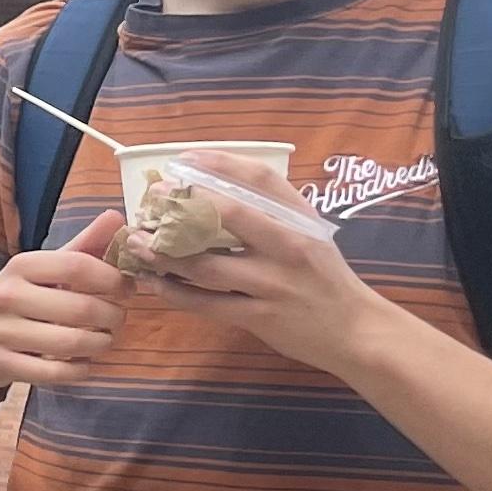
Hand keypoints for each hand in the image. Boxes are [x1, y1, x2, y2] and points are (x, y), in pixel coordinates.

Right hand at [0, 211, 130, 388]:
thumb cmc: (15, 301)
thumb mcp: (41, 271)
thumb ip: (82, 246)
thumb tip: (116, 216)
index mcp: (20, 266)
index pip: (78, 266)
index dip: (113, 278)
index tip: (127, 288)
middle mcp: (8, 296)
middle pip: (82, 308)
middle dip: (113, 316)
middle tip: (118, 319)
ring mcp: (2, 332)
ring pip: (73, 343)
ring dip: (102, 344)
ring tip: (105, 339)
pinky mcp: (2, 364)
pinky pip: (58, 373)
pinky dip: (81, 369)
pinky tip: (84, 361)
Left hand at [134, 147, 394, 373]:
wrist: (356, 331)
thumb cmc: (325, 278)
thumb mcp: (309, 235)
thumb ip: (272, 212)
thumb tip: (215, 189)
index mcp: (301, 221)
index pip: (260, 178)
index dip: (219, 163)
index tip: (184, 159)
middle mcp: (289, 246)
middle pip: (228, 214)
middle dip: (182, 204)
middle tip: (151, 199)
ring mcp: (273, 283)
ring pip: (206, 264)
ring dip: (164, 253)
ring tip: (135, 243)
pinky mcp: (260, 317)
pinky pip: (205, 303)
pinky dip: (174, 291)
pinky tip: (153, 282)